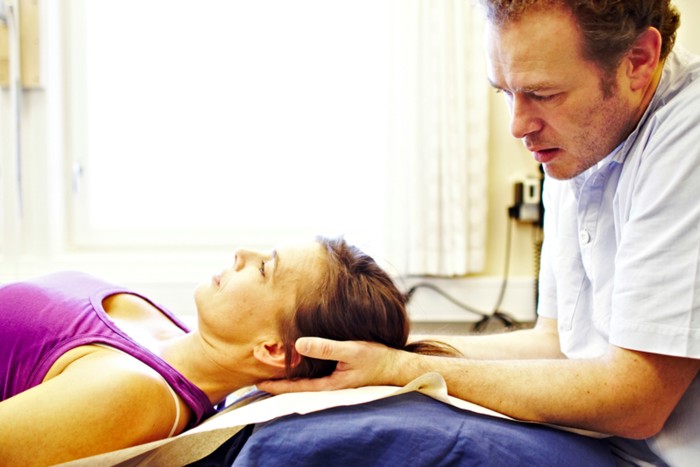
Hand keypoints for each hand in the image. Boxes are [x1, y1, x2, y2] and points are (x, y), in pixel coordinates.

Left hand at [257, 337, 401, 393]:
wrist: (394, 366)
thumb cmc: (375, 359)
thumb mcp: (351, 350)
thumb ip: (326, 348)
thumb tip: (299, 344)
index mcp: (330, 385)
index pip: (297, 388)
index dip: (276, 385)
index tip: (257, 381)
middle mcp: (328, 385)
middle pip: (297, 387)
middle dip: (277, 382)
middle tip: (255, 376)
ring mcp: (332, 380)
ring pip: (304, 381)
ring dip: (287, 375)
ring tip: (268, 368)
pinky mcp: (336, 373)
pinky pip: (313, 374)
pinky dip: (300, 369)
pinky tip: (293, 361)